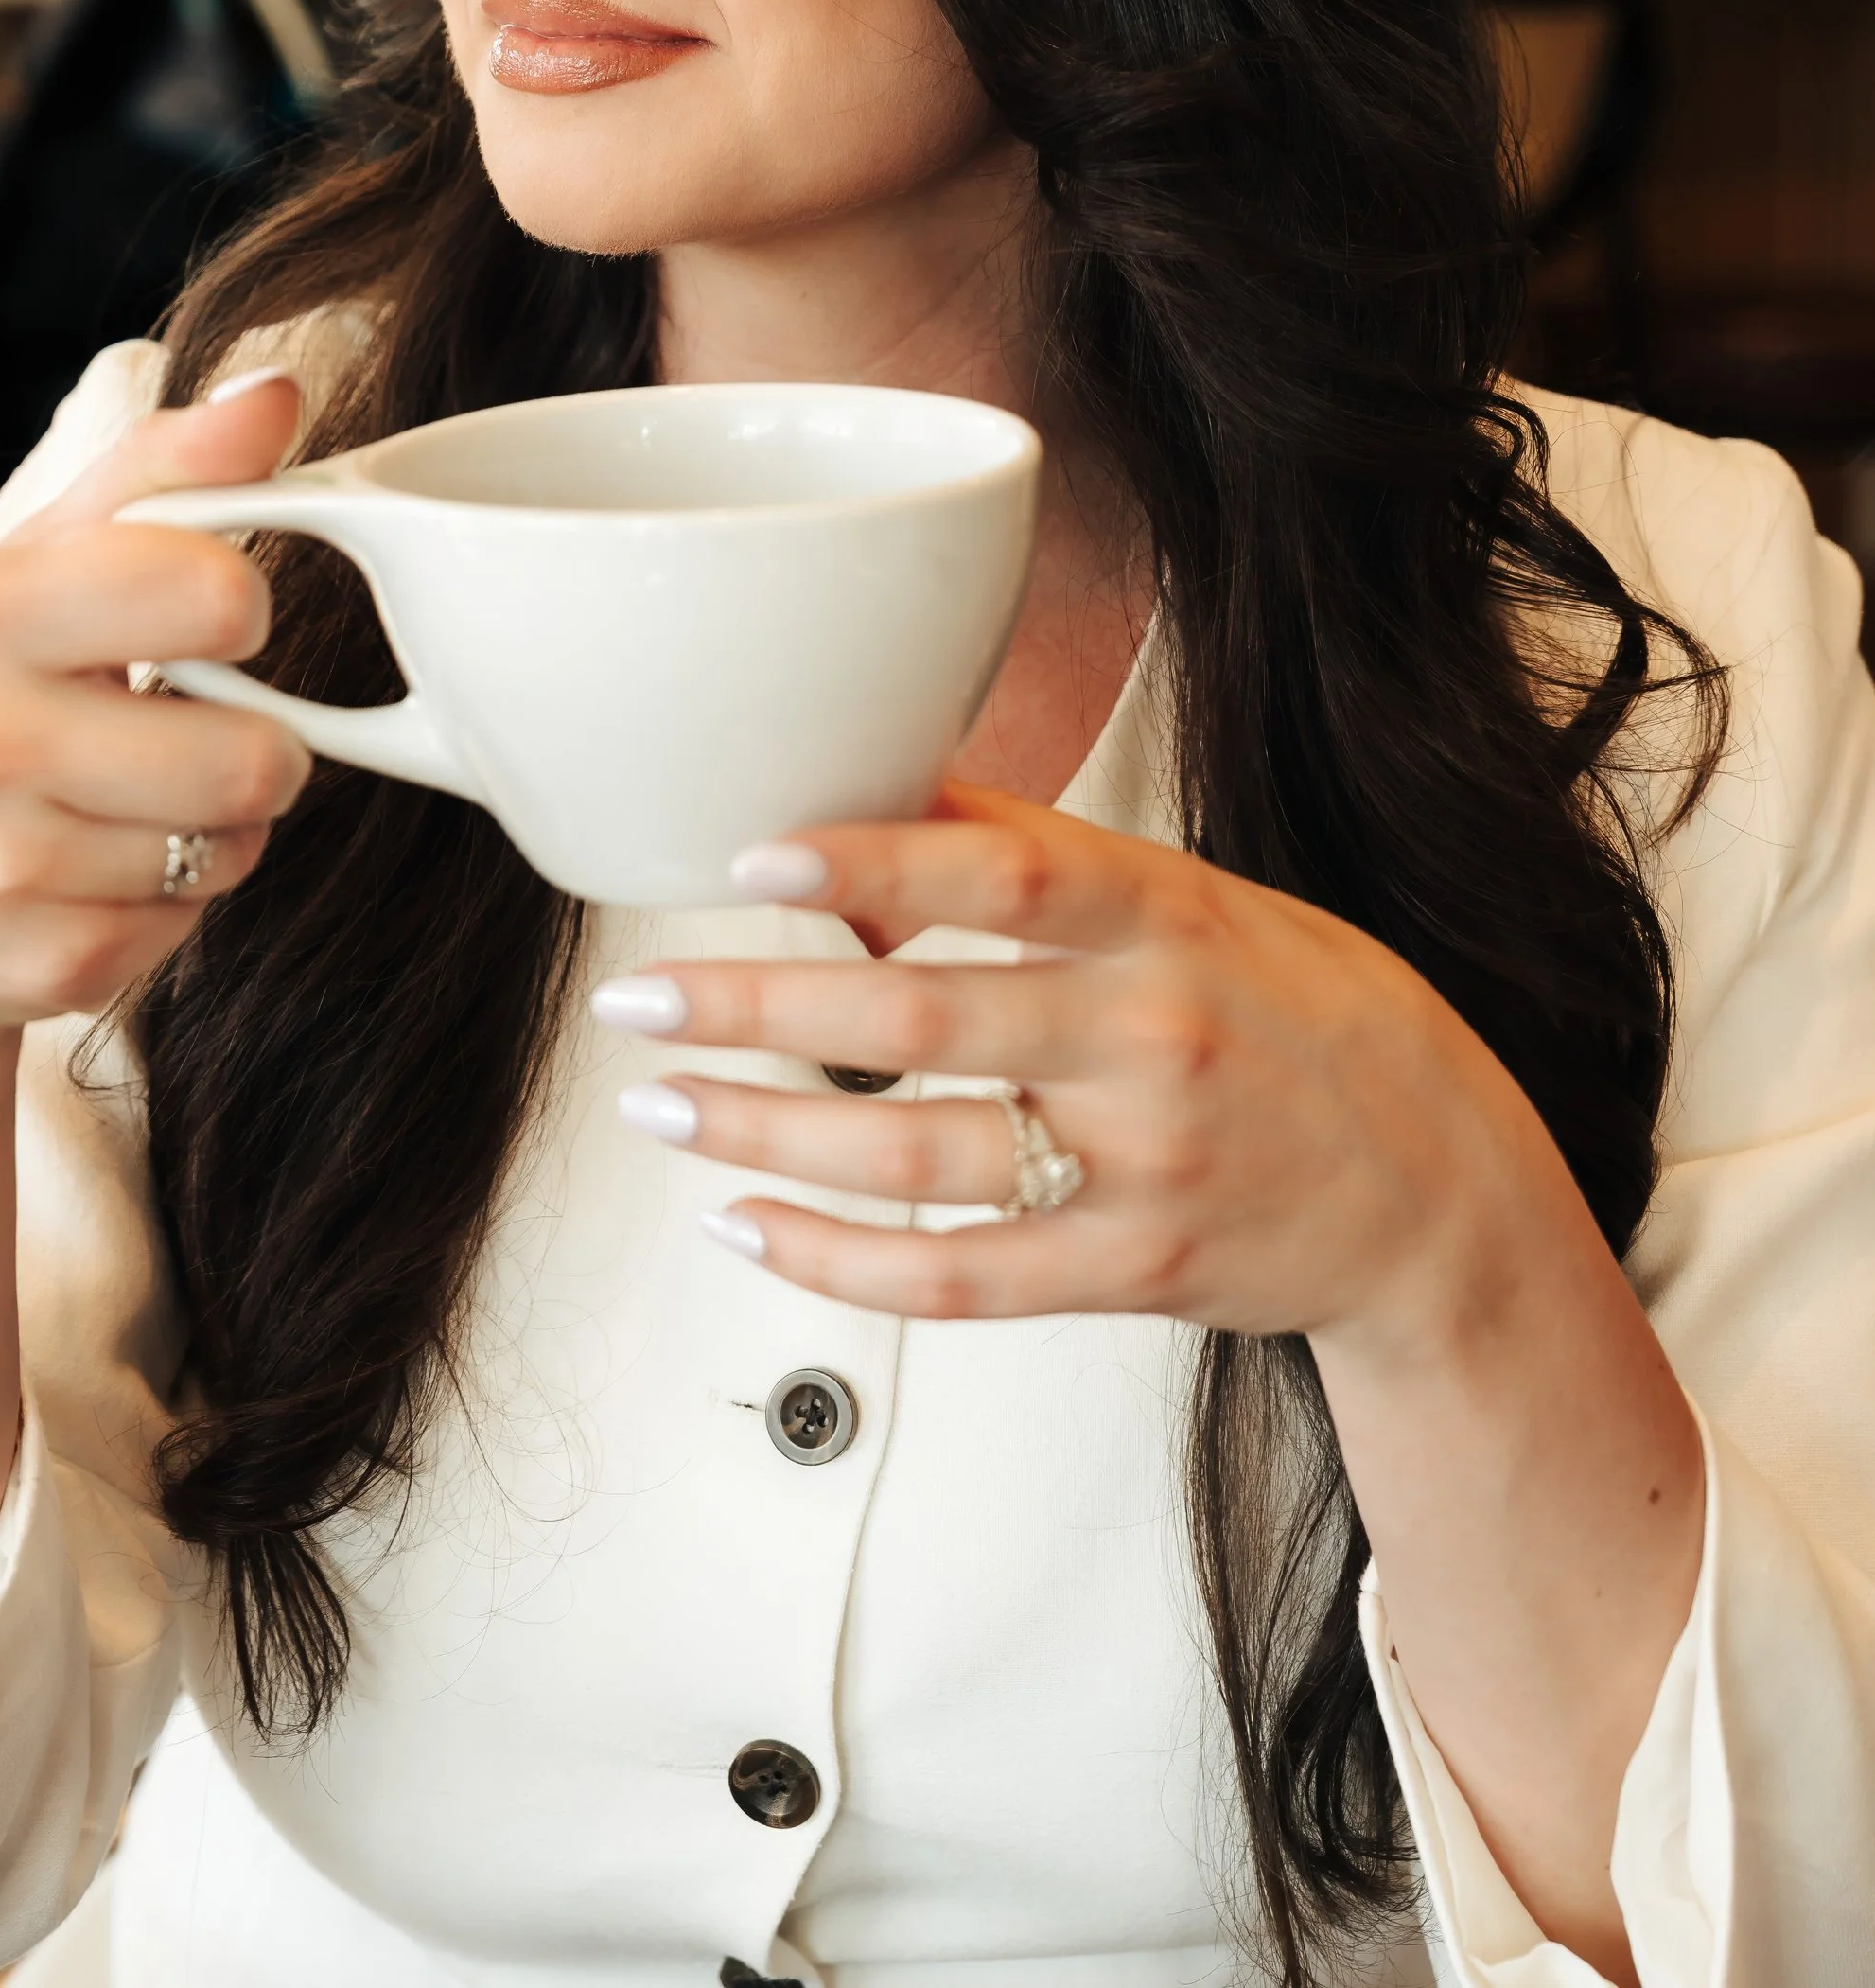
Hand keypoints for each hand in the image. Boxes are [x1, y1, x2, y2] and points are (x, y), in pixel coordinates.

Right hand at [0, 375, 312, 1060]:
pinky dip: (167, 904)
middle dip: (250, 744)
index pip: (213, 594)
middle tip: (181, 731)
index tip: (200, 622)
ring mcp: (2, 870)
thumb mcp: (23, 568)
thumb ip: (158, 474)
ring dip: (210, 828)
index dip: (237, 610)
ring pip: (233, 843)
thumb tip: (279, 397)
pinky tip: (90, 877)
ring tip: (124, 805)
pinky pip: (192, 923)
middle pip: (253, 753)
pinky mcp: (42, 969)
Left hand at [594, 780, 1569, 1349]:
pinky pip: (959, 1278)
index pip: (1008, 873)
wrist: (1445, 1193)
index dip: (874, 860)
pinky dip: (839, 1261)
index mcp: (1166, 918)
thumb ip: (1046, 862)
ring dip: (768, 1133)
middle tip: (639, 1000)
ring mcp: (1143, 1164)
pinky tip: (749, 1226)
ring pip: (920, 1156)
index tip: (751, 855)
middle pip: (925, 1019)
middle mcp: (1151, 1037)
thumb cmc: (1303, 1015)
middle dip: (759, 1008)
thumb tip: (886, 806)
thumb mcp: (1199, 901)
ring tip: (664, 1107)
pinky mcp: (1133, 1272)